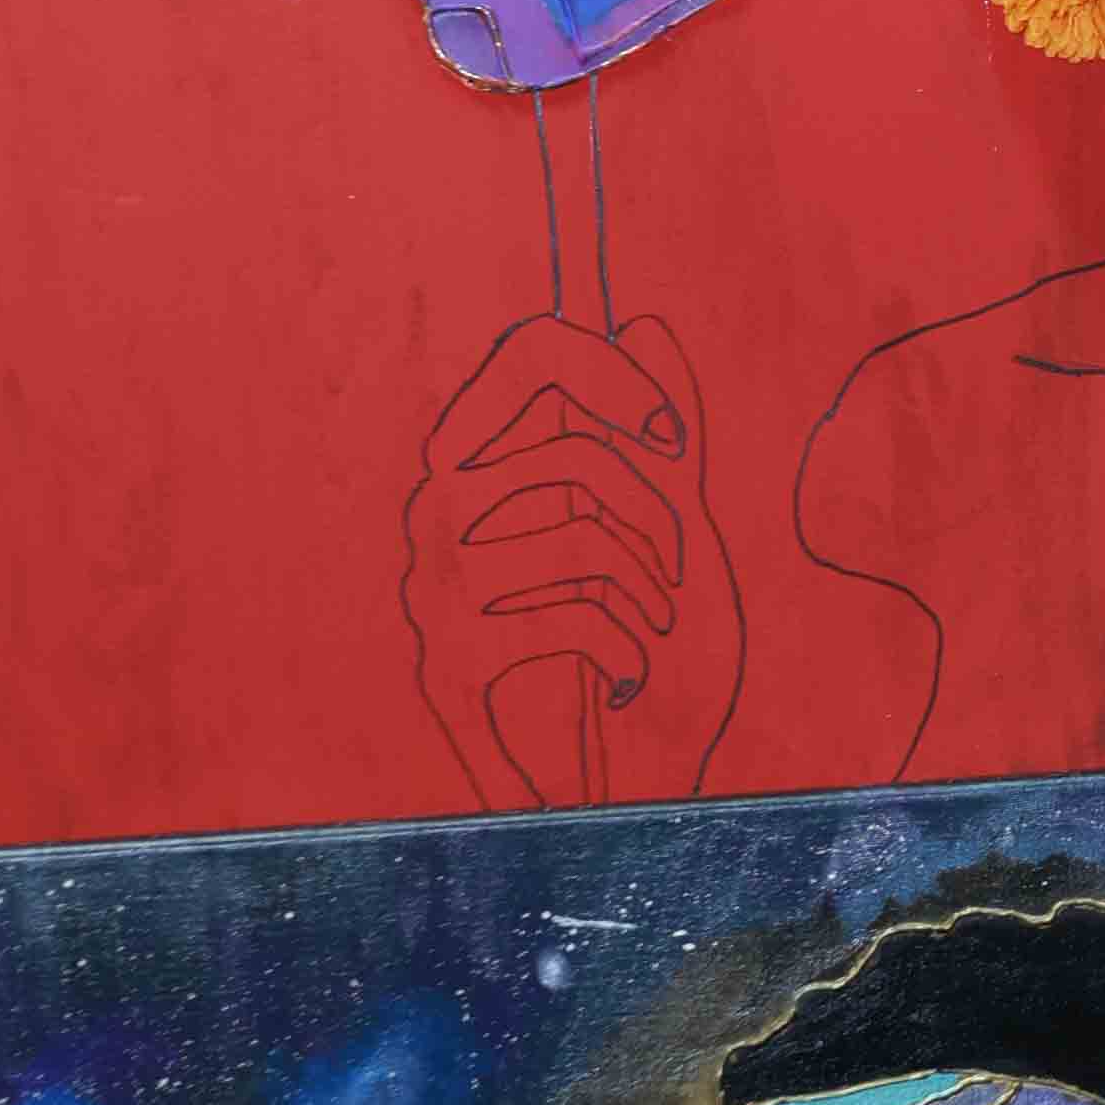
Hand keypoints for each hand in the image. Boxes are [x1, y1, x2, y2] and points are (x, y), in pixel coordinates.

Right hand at [402, 313, 744, 811]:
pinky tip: (628, 681)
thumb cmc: (646, 650)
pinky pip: (568, 619)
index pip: (534, 352)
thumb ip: (656, 433)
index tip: (670, 438)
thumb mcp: (668, 532)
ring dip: (645, 595)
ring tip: (649, 632)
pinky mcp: (446, 665)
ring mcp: (432, 588)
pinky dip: (626, 653)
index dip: (614, 374)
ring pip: (578, 539)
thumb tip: (645, 324)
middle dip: (653, 516)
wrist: (616, 780)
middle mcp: (438, 511)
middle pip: (572, 454)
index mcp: (480, 463)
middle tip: (672, 571)